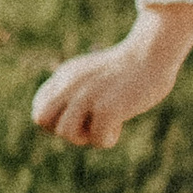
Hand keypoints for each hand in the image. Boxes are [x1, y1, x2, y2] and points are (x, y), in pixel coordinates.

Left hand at [32, 3, 192, 147]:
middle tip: (86, 125)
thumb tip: (65, 124)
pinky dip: (109, 138)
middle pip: (42, 119)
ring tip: (105, 124)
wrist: (153, 53)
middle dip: (62, 131)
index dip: (56, 122)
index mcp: (65, 75)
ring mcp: (88, 95)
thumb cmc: (128, 69)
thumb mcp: (92, 75)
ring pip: (65, 132)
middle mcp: (71, 83)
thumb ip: (76, 92)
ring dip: (86, 137)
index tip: (78, 118)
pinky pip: (97, 139)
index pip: (39, 109)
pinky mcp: (108, 107)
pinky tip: (120, 123)